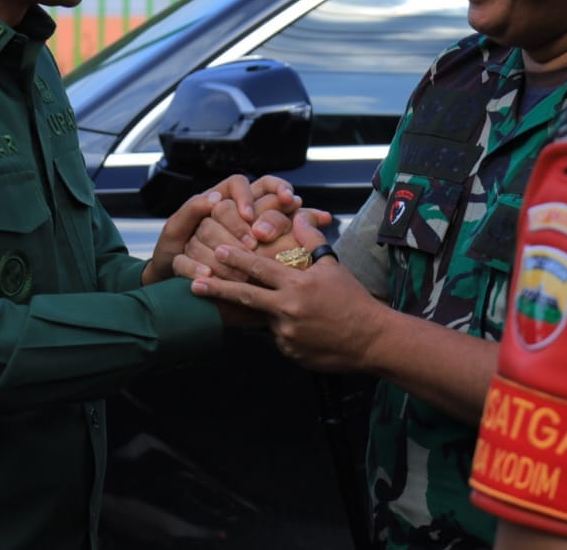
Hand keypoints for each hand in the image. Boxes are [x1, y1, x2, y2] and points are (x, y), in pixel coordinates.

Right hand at [147, 175, 303, 283]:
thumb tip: (325, 218)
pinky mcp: (174, 243)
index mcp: (245, 202)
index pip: (262, 183)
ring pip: (209, 222)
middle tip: (259, 238)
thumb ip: (297, 228)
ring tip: (242, 255)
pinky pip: (183, 249)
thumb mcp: (272, 243)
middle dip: (245, 218)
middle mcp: (219, 205)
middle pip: (231, 199)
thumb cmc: (244, 257)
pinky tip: (207, 273)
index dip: (276, 187)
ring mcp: (194, 223)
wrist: (193, 272)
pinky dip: (194, 263)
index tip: (291, 200)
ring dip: (226, 238)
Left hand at [180, 214, 386, 371]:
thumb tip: (298, 216)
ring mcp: (286, 333)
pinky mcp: (289, 351)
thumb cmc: (353, 299)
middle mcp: (287, 308)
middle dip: (218, 289)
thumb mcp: (332, 266)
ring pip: (265, 318)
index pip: (259, 267)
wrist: (371, 339)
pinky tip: (307, 329)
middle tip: (195, 284)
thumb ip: (311, 240)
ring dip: (270, 313)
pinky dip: (284, 330)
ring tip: (298, 313)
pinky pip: (278, 337)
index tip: (216, 252)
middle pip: (245, 296)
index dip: (236, 258)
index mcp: (297, 284)